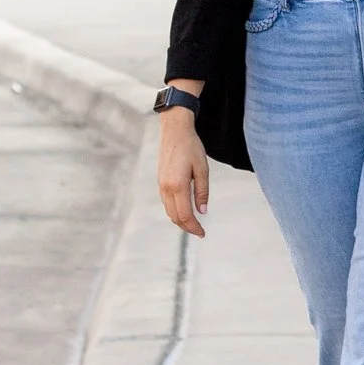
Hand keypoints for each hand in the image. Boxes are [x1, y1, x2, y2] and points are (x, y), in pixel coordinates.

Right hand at [156, 102, 209, 237]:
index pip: (185, 215)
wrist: (174, 130)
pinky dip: (175, 211)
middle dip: (187, 227)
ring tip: (193, 223)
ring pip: (169, 211)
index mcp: (178, 186)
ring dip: (180, 220)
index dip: (194, 227)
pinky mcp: (160, 181)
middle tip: (200, 232)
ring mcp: (161, 185)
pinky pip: (166, 202)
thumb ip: (202, 191)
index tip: (203, 233)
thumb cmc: (191, 147)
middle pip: (175, 217)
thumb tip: (202, 211)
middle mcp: (166, 188)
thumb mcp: (202, 169)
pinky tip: (184, 210)